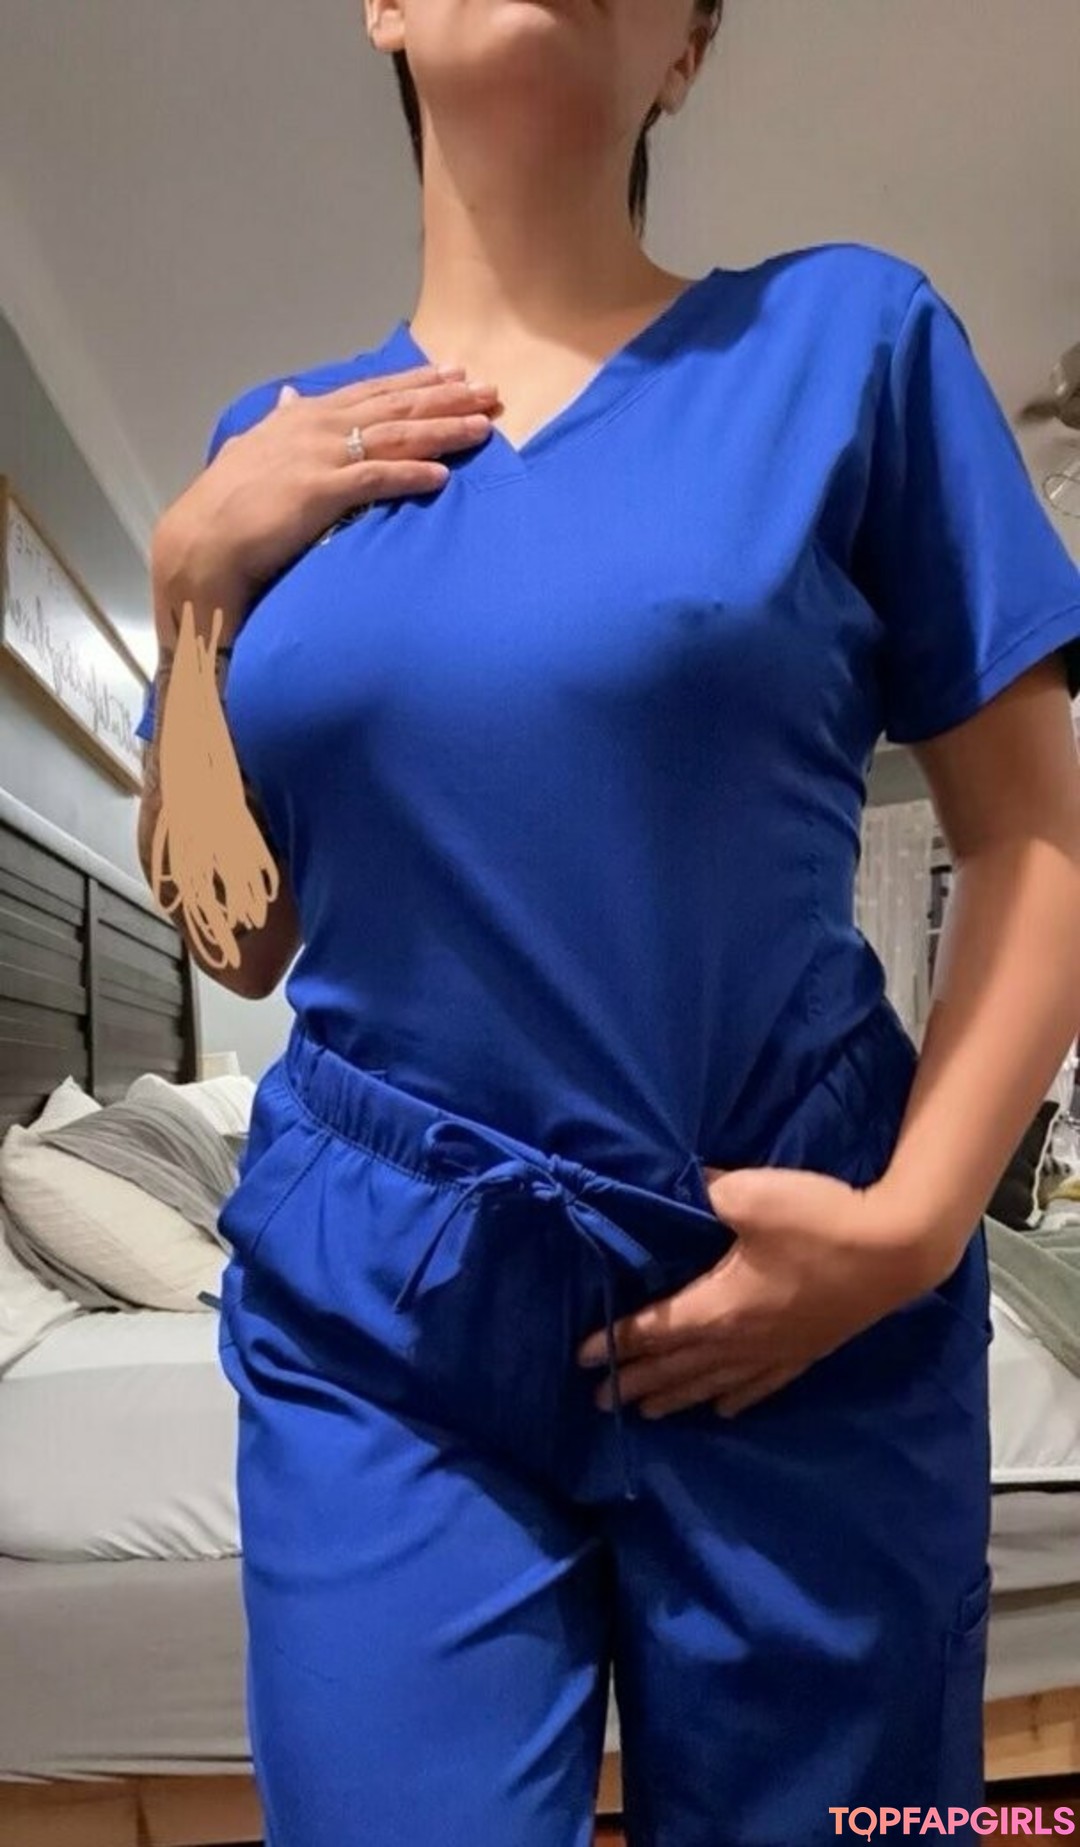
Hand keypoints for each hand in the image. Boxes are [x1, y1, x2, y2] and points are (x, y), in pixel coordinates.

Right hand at [151, 363, 500, 646]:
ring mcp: (320, 456)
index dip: (417, 382)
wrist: (203, 537)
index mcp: (305, 415)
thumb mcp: (255, 447)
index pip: (373, 392)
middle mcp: (317, 427)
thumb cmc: (228, 500)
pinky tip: (442, 476)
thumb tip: (292, 396)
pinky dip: (410, 474)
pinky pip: (376, 478)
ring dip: (442, 430)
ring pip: (394, 436)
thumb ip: (280, 420)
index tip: (454, 372)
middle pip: (395, 408)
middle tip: (489, 390)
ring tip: (482, 428)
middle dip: (445, 398)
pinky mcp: (321, 490)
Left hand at [577, 1165, 956, 1418]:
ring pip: (714, 1382)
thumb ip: (704, 1192)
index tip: (583, 1357)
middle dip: (637, 1381)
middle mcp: (742, 1339)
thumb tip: (678, 1188)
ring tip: (646, 1414)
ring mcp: (777, 1350)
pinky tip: (723, 1410)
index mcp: (720, 1306)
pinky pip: (760, 1385)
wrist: (897, 1250)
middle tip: (599, 1400)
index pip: (655, 1330)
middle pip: (678, 1366)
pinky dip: (734, 1398)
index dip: (617, 1342)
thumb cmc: (820, 1222)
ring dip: (676, 1397)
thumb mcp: (750, 1195)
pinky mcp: (807, 1350)